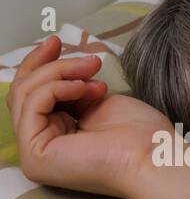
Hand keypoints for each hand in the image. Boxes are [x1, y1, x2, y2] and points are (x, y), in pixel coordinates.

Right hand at [5, 35, 171, 198]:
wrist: (156, 157)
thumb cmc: (141, 134)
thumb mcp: (98, 102)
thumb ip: (72, 90)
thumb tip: (59, 73)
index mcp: (55, 140)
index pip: (34, 97)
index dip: (43, 67)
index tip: (56, 42)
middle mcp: (40, 150)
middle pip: (25, 93)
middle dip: (46, 64)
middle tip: (60, 42)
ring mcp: (34, 156)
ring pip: (26, 94)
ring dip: (59, 72)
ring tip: (91, 70)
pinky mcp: (35, 156)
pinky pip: (33, 104)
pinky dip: (57, 87)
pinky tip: (83, 87)